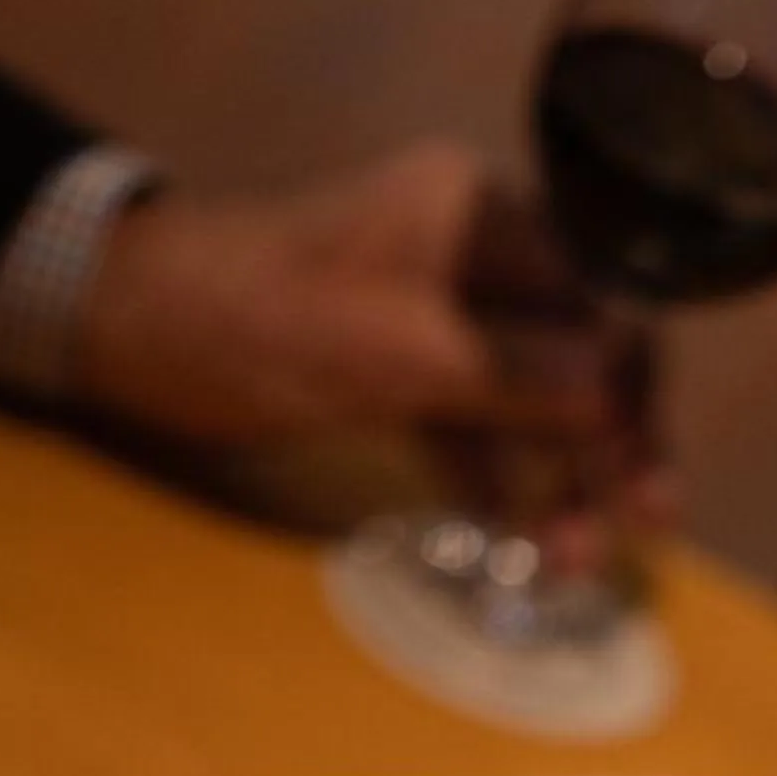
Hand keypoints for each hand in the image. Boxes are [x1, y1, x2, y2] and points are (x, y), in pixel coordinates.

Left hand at [73, 140, 671, 525]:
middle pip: (581, 354)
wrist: (130, 331)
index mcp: (479, 213)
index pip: (599, 293)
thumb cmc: (255, 320)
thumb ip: (513, 374)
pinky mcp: (405, 370)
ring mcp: (441, 314)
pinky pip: (479, 429)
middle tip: (646, 526)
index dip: (634, 383)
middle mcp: (474, 254)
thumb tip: (618, 393)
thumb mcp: (395, 354)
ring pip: (536, 403)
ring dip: (560, 480)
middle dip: (612, 443)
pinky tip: (514, 542)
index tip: (646, 470)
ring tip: (570, 562)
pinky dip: (498, 483)